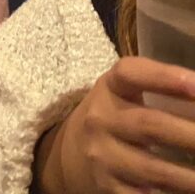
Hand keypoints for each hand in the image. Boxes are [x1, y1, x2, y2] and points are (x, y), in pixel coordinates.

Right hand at [39, 56, 194, 193]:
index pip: (130, 74)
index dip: (165, 78)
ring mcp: (102, 154)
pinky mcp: (107, 186)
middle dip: (192, 136)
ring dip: (190, 178)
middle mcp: (101, 119)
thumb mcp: (126, 93)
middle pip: (150, 125)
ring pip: (152, 169)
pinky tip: (186, 193)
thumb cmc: (117, 115)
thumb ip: (163, 89)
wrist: (72, 151)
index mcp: (110, 87)